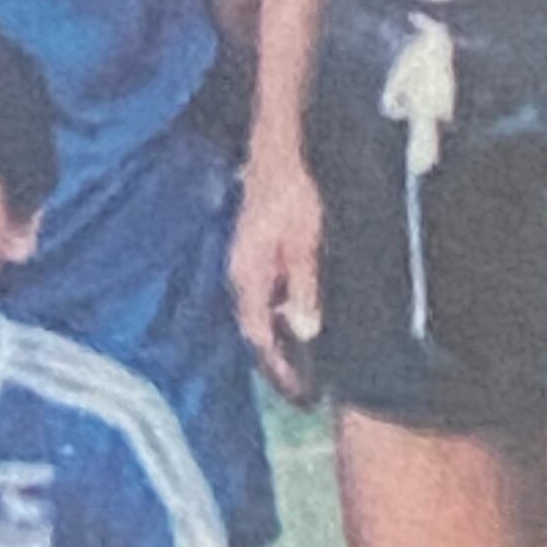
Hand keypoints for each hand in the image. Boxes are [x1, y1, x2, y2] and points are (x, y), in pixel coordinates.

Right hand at [229, 146, 323, 402]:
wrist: (278, 151)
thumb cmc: (294, 192)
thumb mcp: (307, 242)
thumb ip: (303, 287)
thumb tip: (305, 332)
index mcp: (249, 275)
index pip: (259, 337)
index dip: (279, 370)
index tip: (302, 396)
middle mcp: (240, 274)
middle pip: (254, 330)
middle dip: (277, 363)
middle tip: (304, 392)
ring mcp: (244, 262)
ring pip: (258, 314)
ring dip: (277, 341)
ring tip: (304, 367)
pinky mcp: (253, 252)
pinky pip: (263, 296)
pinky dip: (278, 316)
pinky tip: (297, 321)